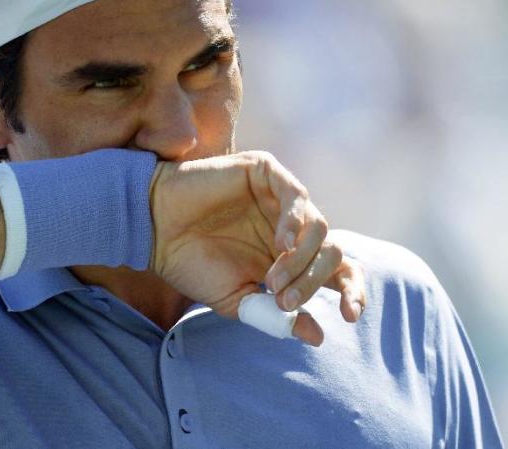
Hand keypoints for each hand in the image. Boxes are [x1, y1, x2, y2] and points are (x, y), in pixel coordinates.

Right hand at [149, 151, 365, 345]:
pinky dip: (295, 222)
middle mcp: (290, 227)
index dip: (352, 291)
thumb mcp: (237, 300)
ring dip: (302, 260)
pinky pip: (298, 194)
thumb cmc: (192, 264)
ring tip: (272, 278)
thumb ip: (275, 316)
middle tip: (283, 300)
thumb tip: (317, 336)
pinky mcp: (264, 172)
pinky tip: (279, 243)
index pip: (339, 271)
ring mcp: (279, 198)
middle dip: (314, 282)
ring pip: (320, 227)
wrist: (155, 230)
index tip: (349, 317)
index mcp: (289, 257)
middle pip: (334, 252)